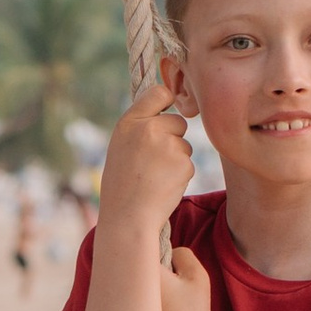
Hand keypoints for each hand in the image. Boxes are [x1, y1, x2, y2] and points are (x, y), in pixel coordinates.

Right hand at [97, 65, 195, 242]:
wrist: (127, 218)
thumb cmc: (121, 185)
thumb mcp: (121, 147)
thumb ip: (140, 127)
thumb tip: (165, 102)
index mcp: (129, 122)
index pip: (158, 92)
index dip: (166, 100)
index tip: (168, 109)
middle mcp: (149, 129)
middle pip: (178, 122)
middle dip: (173, 138)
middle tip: (153, 162)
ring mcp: (168, 146)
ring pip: (184, 145)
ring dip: (176, 159)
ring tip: (154, 177)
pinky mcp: (184, 164)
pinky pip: (188, 164)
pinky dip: (180, 175)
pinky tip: (162, 186)